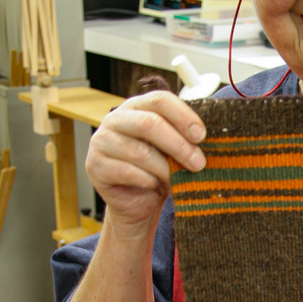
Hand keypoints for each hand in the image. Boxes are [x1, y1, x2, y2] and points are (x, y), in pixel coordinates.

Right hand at [86, 90, 205, 233]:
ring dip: (165, 168)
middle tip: (199, 163)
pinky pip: (126, 172)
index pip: (160, 100)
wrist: (138, 201)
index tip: (202, 135)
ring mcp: (101, 141)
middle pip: (149, 124)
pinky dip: (147, 180)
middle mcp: (116, 119)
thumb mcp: (174, 150)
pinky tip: (154, 185)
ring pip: (140, 152)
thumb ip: (184, 138)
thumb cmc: (159, 170)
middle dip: (179, 145)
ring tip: (179, 178)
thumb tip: (206, 138)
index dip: (183, 116)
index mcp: (137, 107)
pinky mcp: (95, 166)